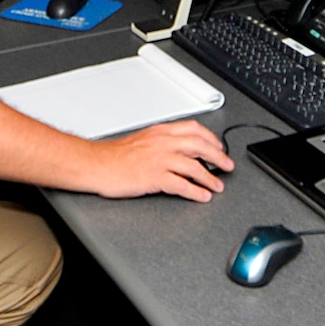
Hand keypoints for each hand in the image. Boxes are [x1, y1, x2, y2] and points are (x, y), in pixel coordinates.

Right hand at [94, 120, 234, 202]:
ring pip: (194, 166)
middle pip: (199, 146)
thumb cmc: (115, 155)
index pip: (194, 129)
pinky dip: (195, 191)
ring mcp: (159, 160)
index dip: (211, 138)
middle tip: (227, 166)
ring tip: (217, 186)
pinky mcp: (154, 177)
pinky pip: (181, 185)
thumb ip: (161, 141)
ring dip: (210, 178)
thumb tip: (179, 148)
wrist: (96, 164)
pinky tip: (201, 196)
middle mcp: (163, 143)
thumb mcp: (142, 139)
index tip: (219, 146)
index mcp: (160, 132)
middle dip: (218, 157)